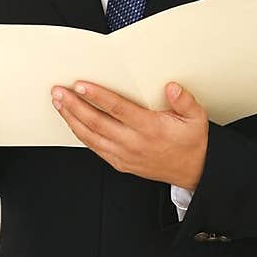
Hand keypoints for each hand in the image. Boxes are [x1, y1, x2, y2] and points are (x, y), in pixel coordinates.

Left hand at [50, 79, 207, 190]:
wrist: (194, 171)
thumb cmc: (191, 143)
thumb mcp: (196, 119)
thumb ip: (185, 101)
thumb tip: (172, 88)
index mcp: (150, 128)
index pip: (117, 109)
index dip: (97, 96)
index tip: (81, 85)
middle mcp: (133, 142)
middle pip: (96, 122)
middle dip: (74, 105)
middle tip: (59, 91)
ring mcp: (124, 154)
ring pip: (90, 136)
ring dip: (72, 118)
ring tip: (59, 104)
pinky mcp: (120, 162)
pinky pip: (95, 147)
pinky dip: (80, 134)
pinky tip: (72, 122)